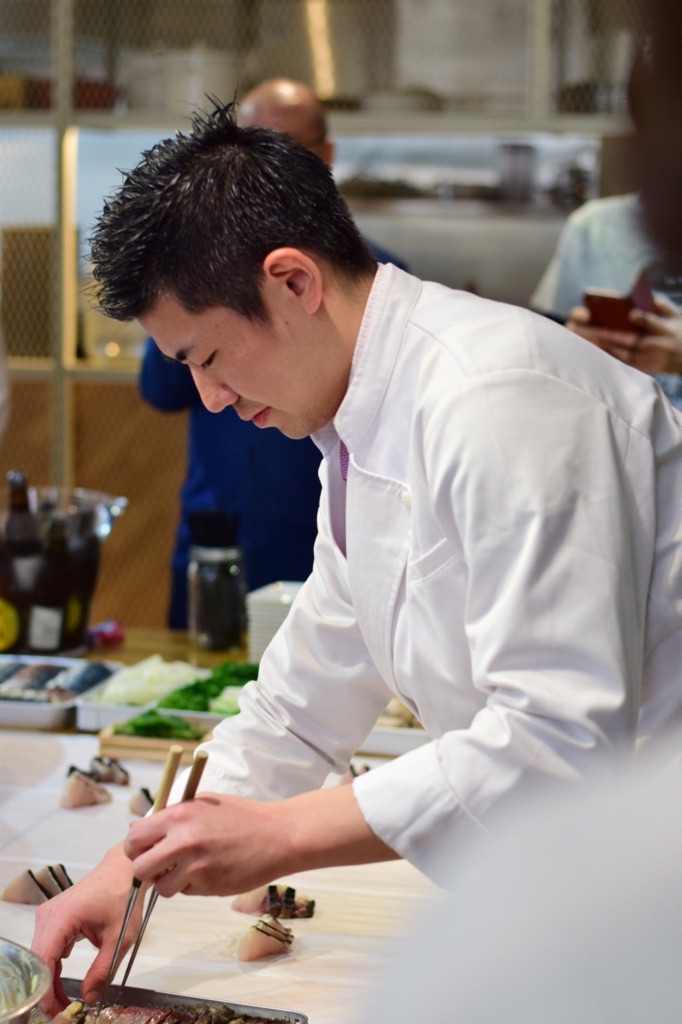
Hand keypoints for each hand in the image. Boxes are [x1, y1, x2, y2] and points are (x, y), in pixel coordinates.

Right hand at [31, 844, 142, 1016]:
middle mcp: (48, 915)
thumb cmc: (124, 897)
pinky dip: (54, 966)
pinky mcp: (53, 918)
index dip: (46, 990)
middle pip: (38, 961)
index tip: (56, 1011)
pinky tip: (63, 983)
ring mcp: (48, 915)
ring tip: (64, 1002)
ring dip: (50, 980)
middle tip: (62, 1012)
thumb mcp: (119, 938)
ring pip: (41, 956)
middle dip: (47, 990)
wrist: (124, 870)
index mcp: (63, 917)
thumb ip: (103, 970)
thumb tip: (88, 999)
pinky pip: (47, 948)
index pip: (44, 960)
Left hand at [123, 786, 396, 898]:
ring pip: (161, 887)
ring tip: (190, 869)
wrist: (277, 835)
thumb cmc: (241, 816)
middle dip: (147, 870)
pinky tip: (209, 872)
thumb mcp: (204, 804)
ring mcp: (195, 865)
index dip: (136, 847)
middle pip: (139, 868)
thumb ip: (171, 816)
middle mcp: (183, 840)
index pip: (134, 838)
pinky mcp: (208, 885)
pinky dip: (191, 887)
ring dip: (170, 882)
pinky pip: (185, 893)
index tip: (145, 849)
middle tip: (161, 865)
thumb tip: (138, 828)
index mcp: (179, 815)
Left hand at [567, 299, 681, 374]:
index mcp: (667, 329)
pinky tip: (593, 352)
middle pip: (630, 340)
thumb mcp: (677, 316)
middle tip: (585, 329)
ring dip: (602, 347)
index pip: (652, 323)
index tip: (631, 314)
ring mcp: (651, 360)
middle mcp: (658, 346)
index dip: (642, 319)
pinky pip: (623, 364)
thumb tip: (640, 300)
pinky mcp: (646, 370)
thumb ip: (661, 307)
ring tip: (583, 339)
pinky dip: (608, 358)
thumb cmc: (680, 332)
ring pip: (623, 354)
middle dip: (607, 334)